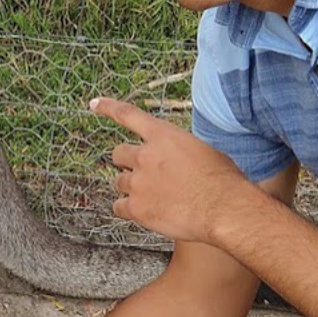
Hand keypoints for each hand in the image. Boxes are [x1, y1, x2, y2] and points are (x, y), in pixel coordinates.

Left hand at [90, 96, 242, 244]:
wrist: (224, 209)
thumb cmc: (223, 181)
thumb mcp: (203, 151)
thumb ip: (178, 150)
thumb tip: (174, 161)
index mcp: (163, 135)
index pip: (128, 115)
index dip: (108, 108)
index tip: (93, 104)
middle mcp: (145, 155)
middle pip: (118, 154)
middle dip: (127, 163)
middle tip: (142, 174)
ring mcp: (138, 182)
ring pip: (119, 182)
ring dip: (131, 188)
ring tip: (155, 198)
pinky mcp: (136, 208)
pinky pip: (118, 207)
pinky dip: (128, 210)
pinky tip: (146, 213)